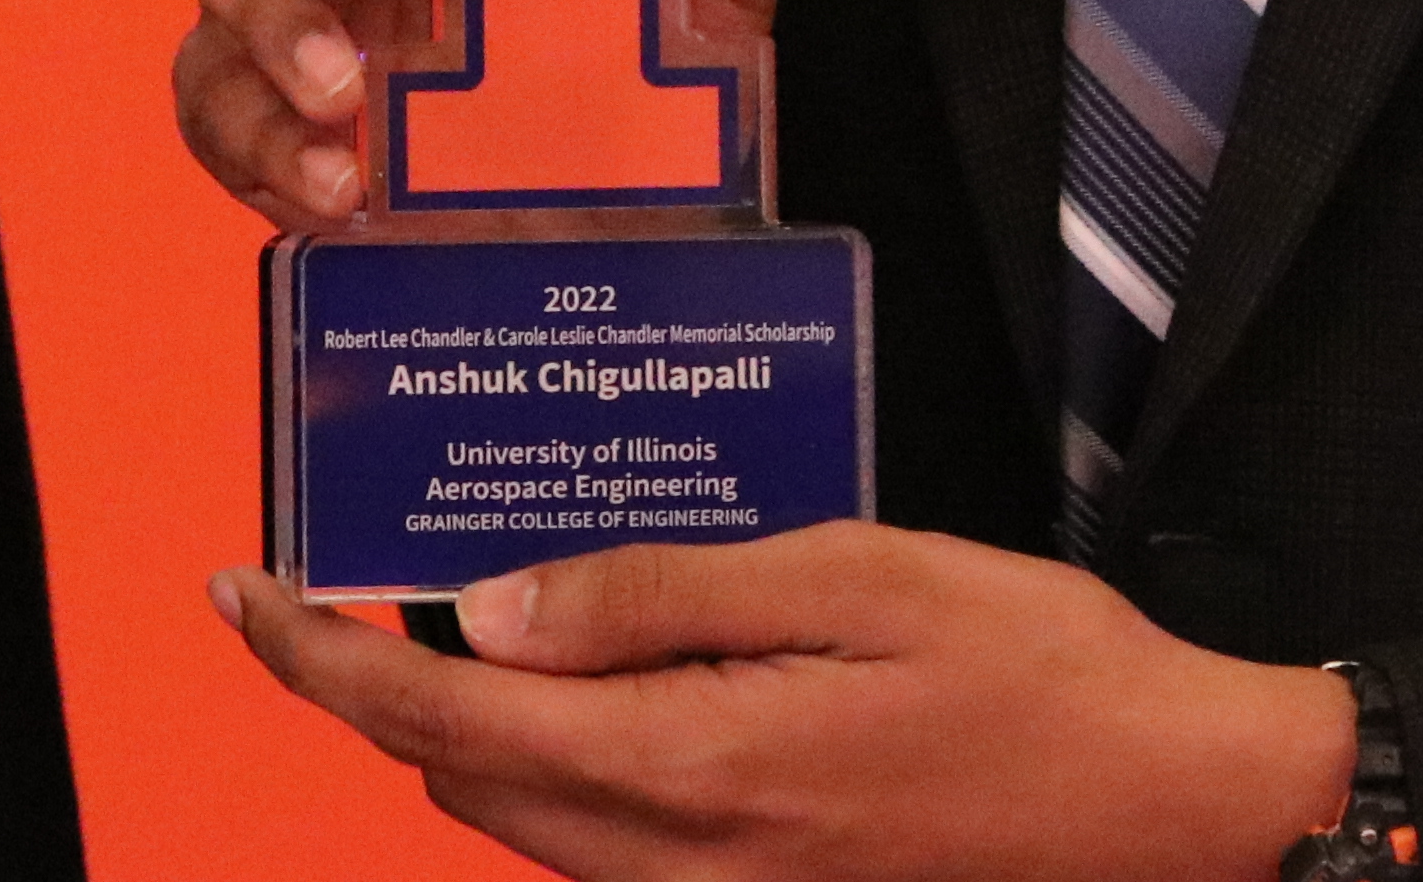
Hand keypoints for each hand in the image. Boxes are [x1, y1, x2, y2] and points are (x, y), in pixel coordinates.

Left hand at [206, 522, 1356, 881]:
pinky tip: (592, 675)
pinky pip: (606, 846)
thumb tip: (490, 610)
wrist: (1180, 806)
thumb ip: (662, 594)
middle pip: (459, 778)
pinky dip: (560, 766)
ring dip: (468, 725)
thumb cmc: (1042, 673)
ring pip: (523, 821)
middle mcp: (689, 856)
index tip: (242, 591)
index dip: (315, 656)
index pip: (439, 714)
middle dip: (379, 682)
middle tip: (357, 568)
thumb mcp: (855, 577)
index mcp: (696, 765)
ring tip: (463, 606)